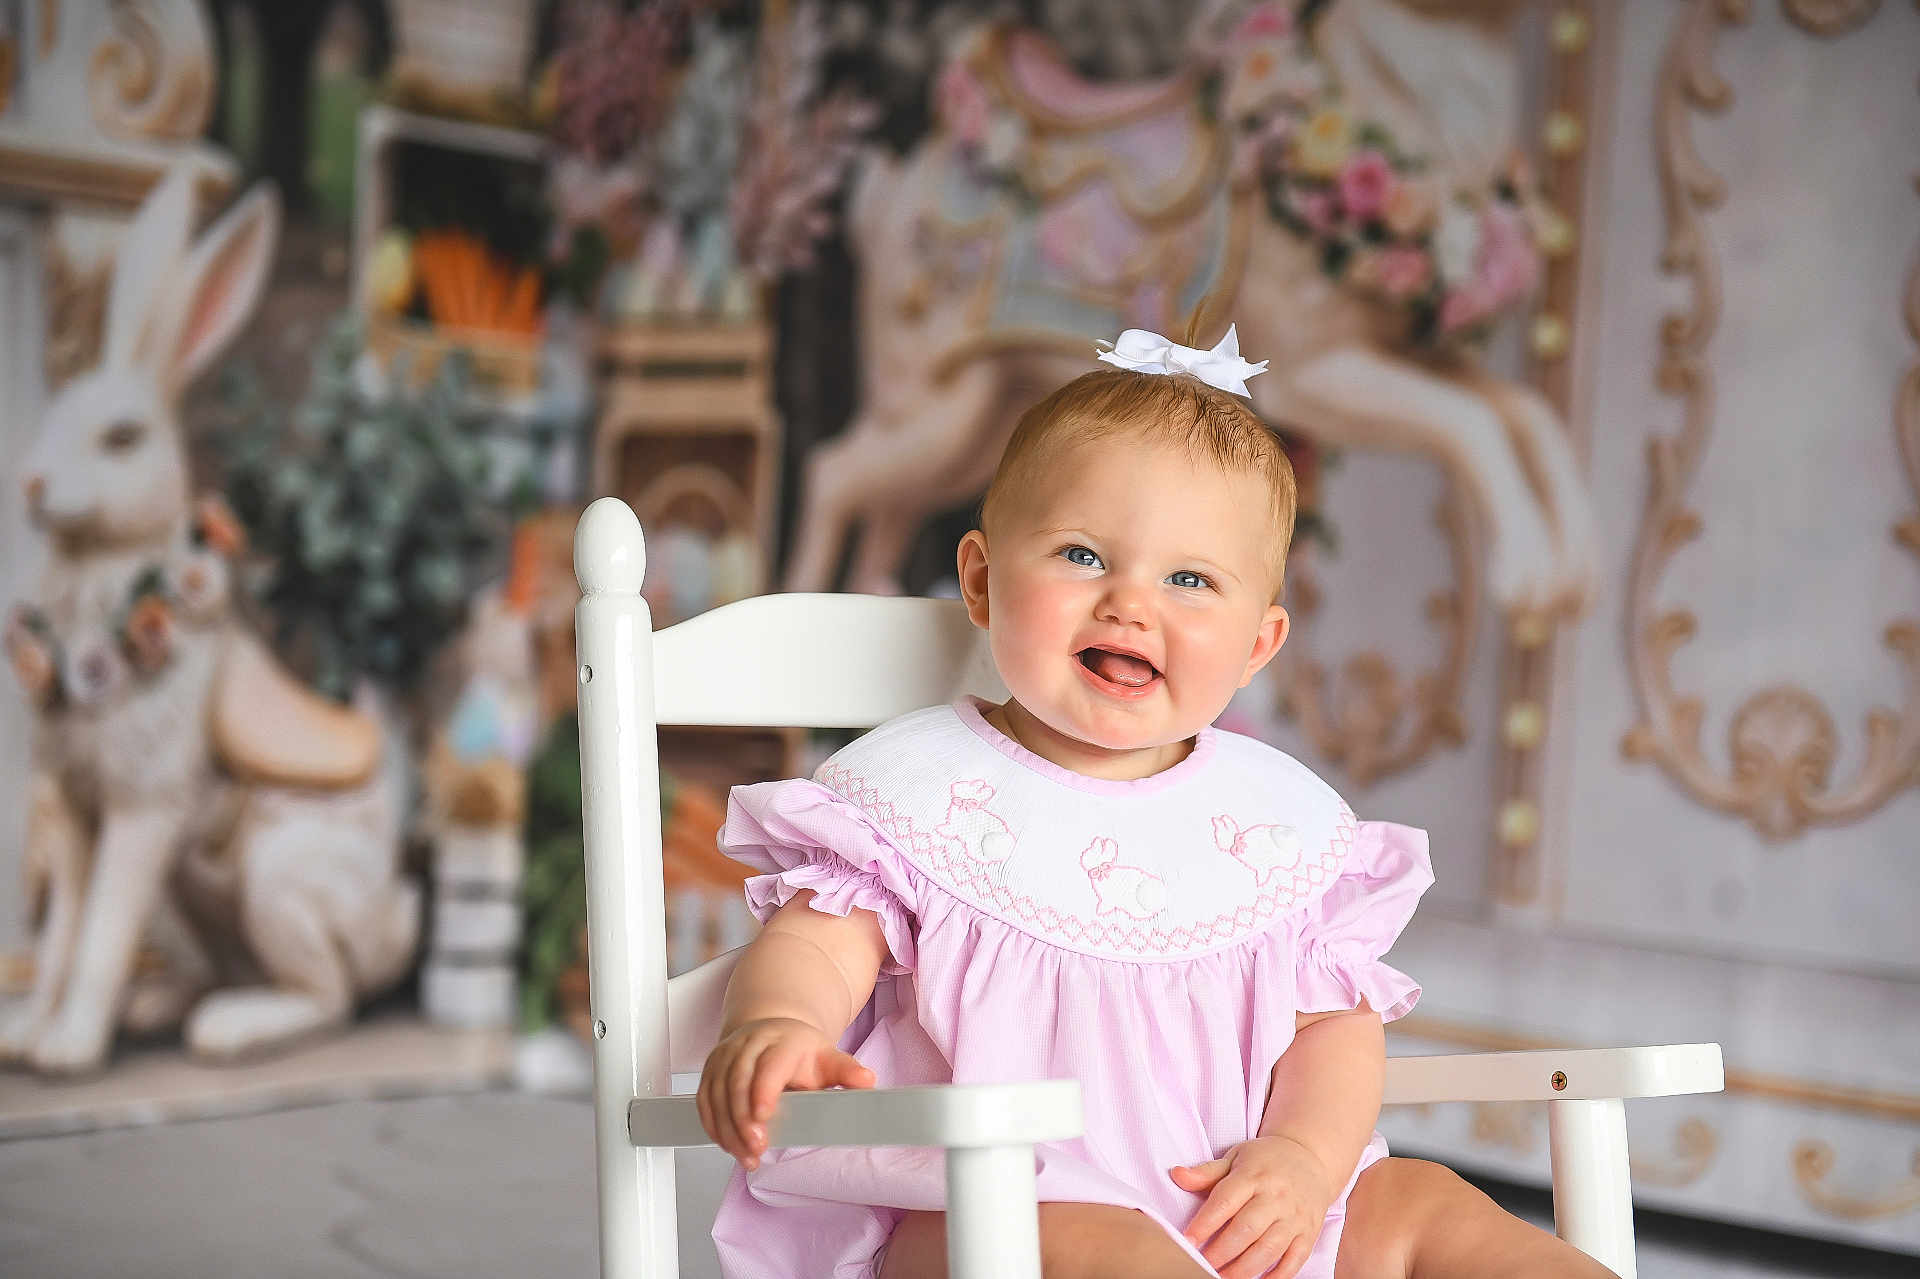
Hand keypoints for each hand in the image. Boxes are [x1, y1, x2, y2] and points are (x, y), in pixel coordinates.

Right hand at [697, 1016, 875, 1170]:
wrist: (772, 1031)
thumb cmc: (800, 1052)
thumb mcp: (828, 1058)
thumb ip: (846, 1072)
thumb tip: (867, 1081)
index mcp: (782, 1041)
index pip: (769, 1065)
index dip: (763, 1091)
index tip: (764, 1118)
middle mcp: (750, 1044)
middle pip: (738, 1081)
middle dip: (742, 1119)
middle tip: (755, 1148)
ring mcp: (727, 1055)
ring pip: (717, 1093)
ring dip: (727, 1129)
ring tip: (744, 1155)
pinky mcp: (711, 1069)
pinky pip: (704, 1099)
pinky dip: (712, 1124)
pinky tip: (726, 1144)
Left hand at [1169, 1136, 1336, 1278]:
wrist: (1310, 1156)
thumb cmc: (1265, 1160)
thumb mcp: (1236, 1157)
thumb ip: (1207, 1172)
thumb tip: (1177, 1175)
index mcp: (1254, 1175)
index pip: (1225, 1201)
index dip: (1205, 1223)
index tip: (1187, 1240)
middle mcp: (1276, 1196)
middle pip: (1247, 1229)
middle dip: (1222, 1251)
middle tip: (1202, 1263)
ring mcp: (1295, 1216)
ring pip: (1269, 1248)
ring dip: (1244, 1268)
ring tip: (1223, 1277)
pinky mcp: (1308, 1232)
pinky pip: (1294, 1259)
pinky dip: (1277, 1276)